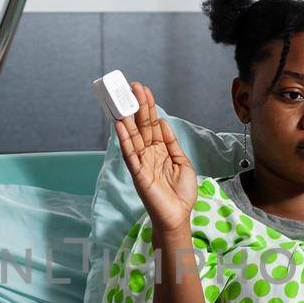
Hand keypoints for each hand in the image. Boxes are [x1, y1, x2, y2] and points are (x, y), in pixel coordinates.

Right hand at [115, 81, 197, 235]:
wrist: (178, 217)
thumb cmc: (181, 194)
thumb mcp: (183, 163)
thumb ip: (172, 143)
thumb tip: (162, 122)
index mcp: (161, 151)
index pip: (152, 124)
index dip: (148, 107)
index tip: (143, 90)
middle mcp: (149, 154)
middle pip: (142, 125)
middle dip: (138, 105)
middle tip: (133, 86)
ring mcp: (141, 163)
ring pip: (133, 135)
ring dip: (129, 116)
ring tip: (125, 98)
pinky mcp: (137, 173)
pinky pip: (129, 153)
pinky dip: (124, 138)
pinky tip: (120, 124)